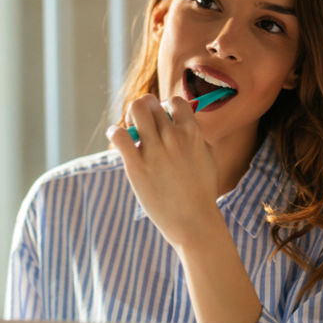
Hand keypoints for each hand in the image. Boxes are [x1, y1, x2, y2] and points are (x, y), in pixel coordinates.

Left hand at [108, 94, 263, 322]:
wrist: (193, 222)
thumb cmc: (201, 191)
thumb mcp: (207, 157)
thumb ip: (196, 136)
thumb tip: (182, 120)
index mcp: (192, 133)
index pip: (175, 101)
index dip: (167, 107)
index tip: (163, 120)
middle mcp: (173, 137)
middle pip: (151, 103)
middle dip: (145, 109)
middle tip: (143, 125)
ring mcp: (154, 151)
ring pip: (135, 110)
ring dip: (130, 117)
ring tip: (132, 131)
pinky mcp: (136, 166)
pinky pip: (119, 135)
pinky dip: (115, 132)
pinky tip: (117, 139)